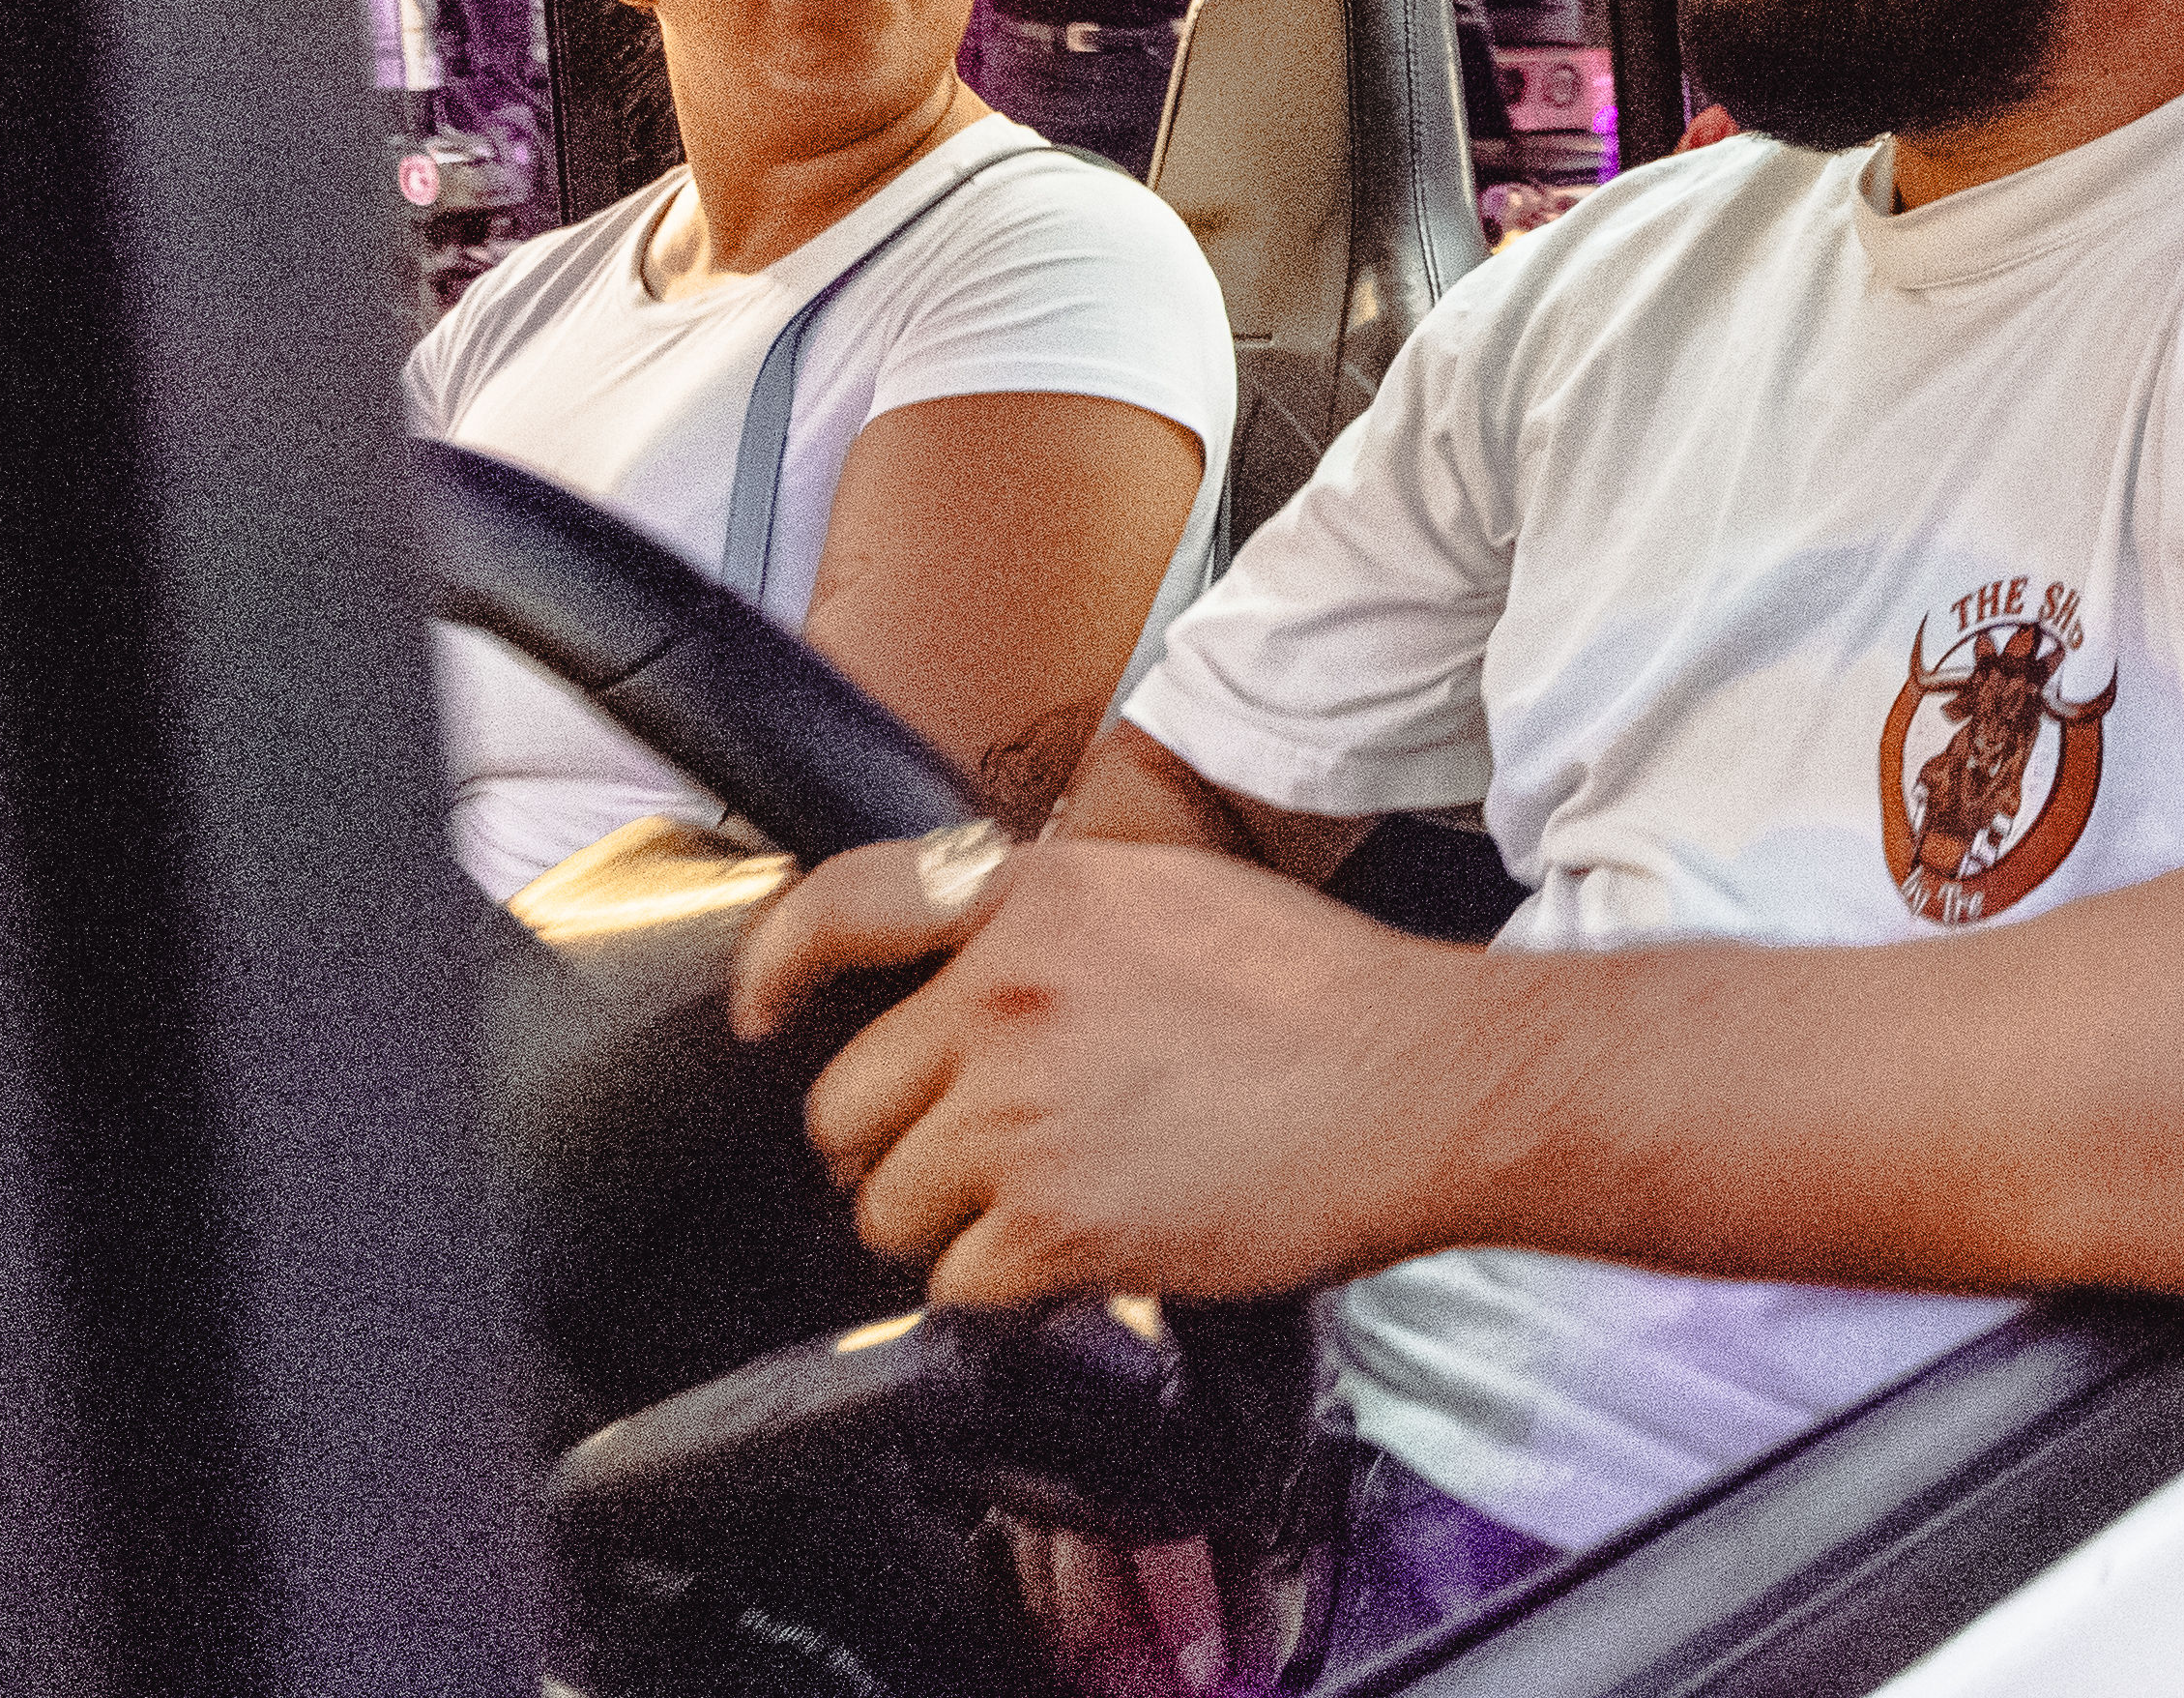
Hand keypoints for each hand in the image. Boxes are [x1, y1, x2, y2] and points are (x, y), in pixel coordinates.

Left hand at [746, 832, 1457, 1304]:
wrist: (1421, 1081)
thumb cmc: (1332, 998)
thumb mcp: (1178, 897)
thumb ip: (1061, 926)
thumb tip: (991, 979)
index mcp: (1035, 897)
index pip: (842, 907)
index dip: (776, 968)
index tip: (762, 1013)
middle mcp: (1004, 993)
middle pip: (847, 1101)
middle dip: (896, 1142)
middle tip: (973, 1159)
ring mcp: (1017, 1110)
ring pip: (889, 1205)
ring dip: (951, 1225)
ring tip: (1052, 1210)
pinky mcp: (1049, 1220)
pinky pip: (957, 1283)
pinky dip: (1009, 1288)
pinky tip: (1089, 1254)